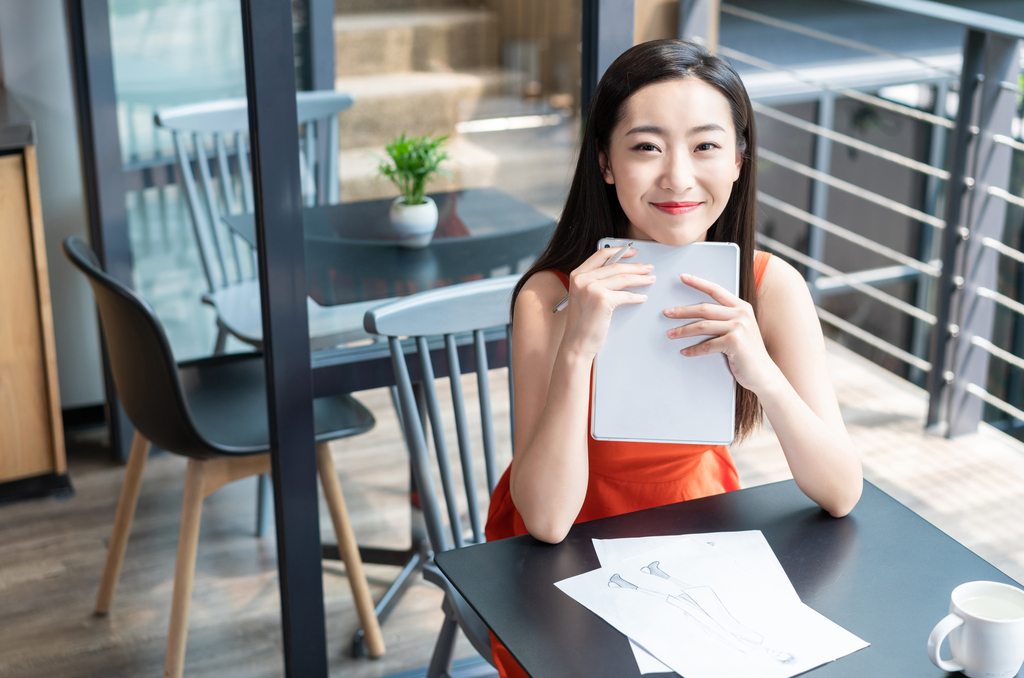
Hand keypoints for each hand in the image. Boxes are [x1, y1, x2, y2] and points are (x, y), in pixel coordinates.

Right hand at [561, 247, 654, 358]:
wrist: (577, 342)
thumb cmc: (582, 323)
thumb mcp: (584, 296)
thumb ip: (595, 281)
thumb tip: (619, 271)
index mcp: (577, 274)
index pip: (601, 255)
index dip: (619, 251)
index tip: (632, 252)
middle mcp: (582, 278)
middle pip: (615, 266)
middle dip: (635, 266)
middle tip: (648, 268)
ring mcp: (592, 288)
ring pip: (623, 278)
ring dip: (640, 279)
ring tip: (650, 279)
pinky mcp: (602, 299)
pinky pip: (626, 295)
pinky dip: (636, 296)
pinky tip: (641, 297)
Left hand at [663, 273, 779, 392]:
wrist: (764, 373)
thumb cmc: (747, 352)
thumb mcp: (740, 329)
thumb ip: (726, 318)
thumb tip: (698, 314)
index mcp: (742, 307)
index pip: (716, 290)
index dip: (698, 283)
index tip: (682, 277)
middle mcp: (742, 314)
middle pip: (704, 308)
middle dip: (682, 311)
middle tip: (666, 313)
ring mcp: (739, 327)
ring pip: (702, 326)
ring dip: (683, 331)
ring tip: (670, 334)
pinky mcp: (735, 342)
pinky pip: (707, 345)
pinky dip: (694, 350)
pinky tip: (685, 352)